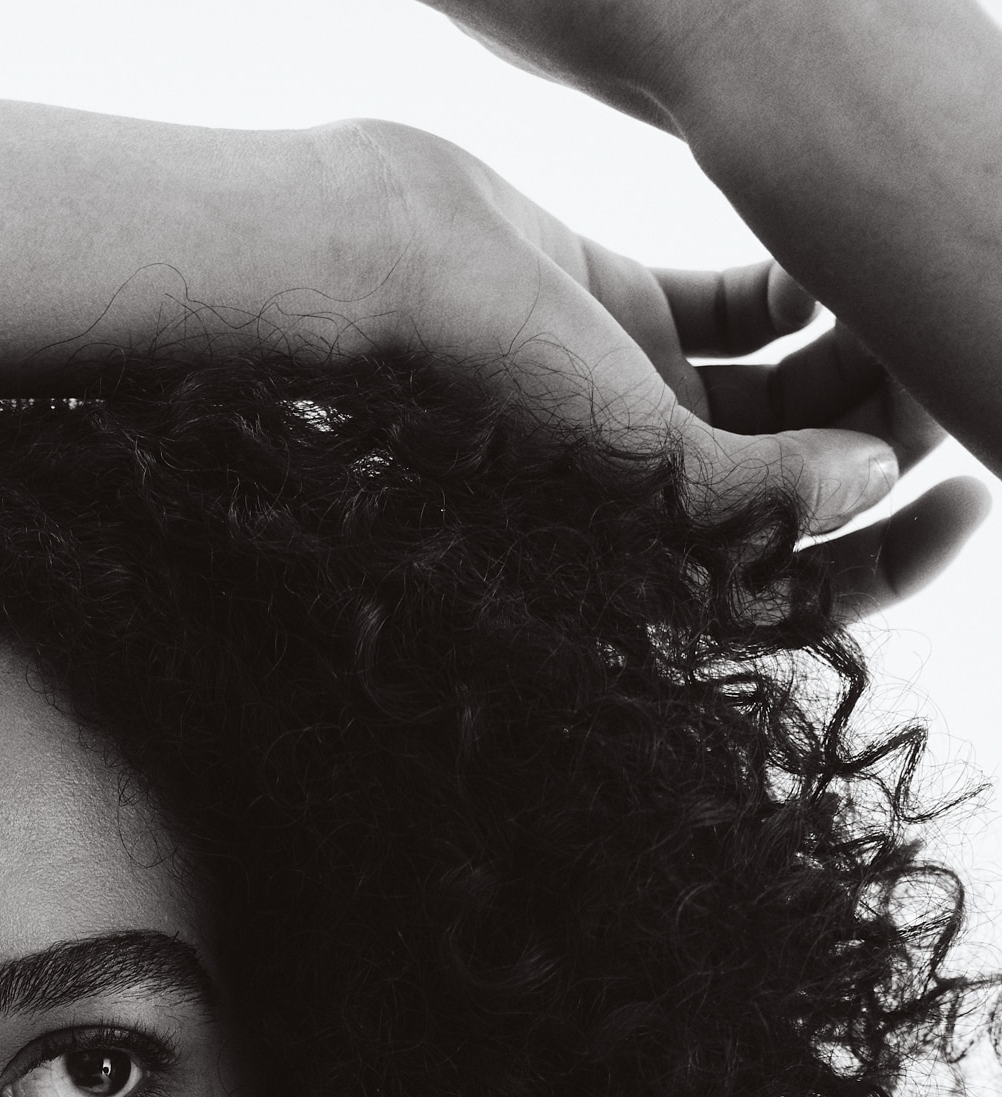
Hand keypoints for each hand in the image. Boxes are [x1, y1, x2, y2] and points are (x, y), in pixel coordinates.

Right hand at [333, 116, 987, 618]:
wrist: (383, 271)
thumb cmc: (489, 393)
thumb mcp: (642, 467)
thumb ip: (763, 494)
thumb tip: (874, 485)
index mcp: (644, 564)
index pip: (797, 593)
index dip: (893, 558)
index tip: (966, 497)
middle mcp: (645, 496)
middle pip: (805, 485)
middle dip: (884, 436)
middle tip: (938, 369)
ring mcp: (634, 404)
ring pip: (781, 400)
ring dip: (846, 365)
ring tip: (887, 310)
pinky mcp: (618, 316)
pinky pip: (730, 316)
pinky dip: (782, 300)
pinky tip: (811, 274)